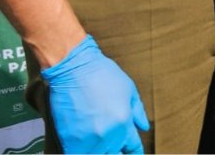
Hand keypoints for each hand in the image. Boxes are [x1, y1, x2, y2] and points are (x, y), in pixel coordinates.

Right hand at [41, 35, 148, 153]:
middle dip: (116, 152)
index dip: (133, 151)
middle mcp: (109, 135)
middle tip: (113, 147)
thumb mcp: (128, 89)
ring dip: (99, 152)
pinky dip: (82, 152)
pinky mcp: (70, 141)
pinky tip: (82, 146)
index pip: (134, 147)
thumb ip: (137, 111)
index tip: (131, 151)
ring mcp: (89, 140)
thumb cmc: (101, 74)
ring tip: (97, 142)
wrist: (73, 68)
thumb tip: (144, 127)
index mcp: (125, 122)